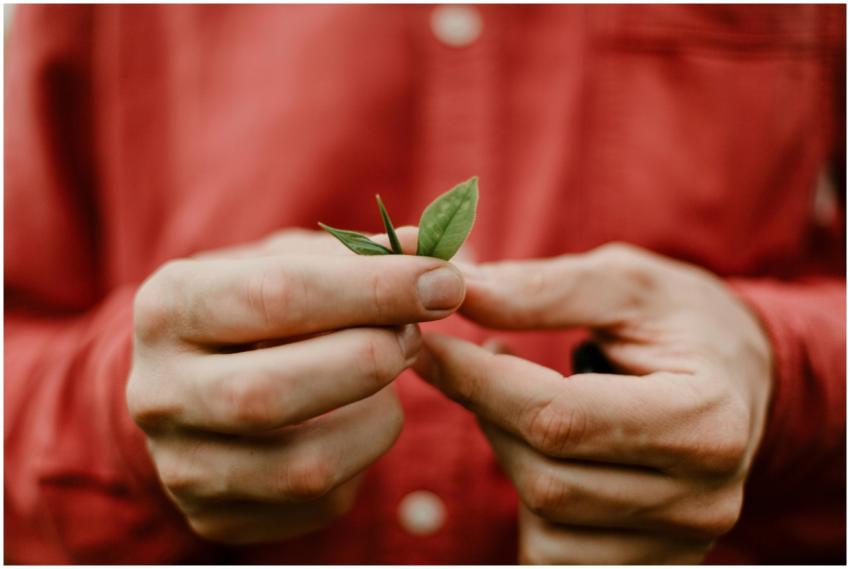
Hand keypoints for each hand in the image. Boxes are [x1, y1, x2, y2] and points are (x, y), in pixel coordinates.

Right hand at [127, 228, 464, 543]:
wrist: (198, 382)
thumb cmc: (257, 310)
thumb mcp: (292, 263)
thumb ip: (360, 257)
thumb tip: (441, 252)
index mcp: (169, 307)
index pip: (277, 297)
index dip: (373, 290)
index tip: (442, 281)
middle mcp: (158, 392)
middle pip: (273, 393)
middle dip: (369, 360)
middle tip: (414, 335)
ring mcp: (183, 466)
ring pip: (304, 467)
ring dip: (376, 417)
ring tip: (389, 378)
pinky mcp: (217, 516)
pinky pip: (319, 502)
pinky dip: (364, 458)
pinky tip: (360, 420)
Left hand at [415, 243, 772, 562]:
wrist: (739, 376)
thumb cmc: (682, 321)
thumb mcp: (624, 283)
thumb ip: (543, 289)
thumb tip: (455, 291)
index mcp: (704, 420)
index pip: (560, 417)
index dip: (478, 381)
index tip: (428, 345)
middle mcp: (702, 497)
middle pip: (545, 477)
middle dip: (487, 414)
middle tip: (468, 363)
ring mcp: (680, 540)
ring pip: (544, 518)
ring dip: (505, 452)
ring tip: (514, 397)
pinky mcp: (653, 561)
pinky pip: (556, 551)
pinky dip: (528, 497)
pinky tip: (537, 444)